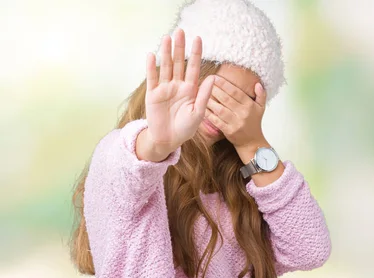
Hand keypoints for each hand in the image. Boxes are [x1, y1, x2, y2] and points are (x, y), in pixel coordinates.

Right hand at [143, 28, 213, 154]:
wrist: (168, 140)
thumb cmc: (185, 128)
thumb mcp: (198, 113)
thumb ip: (204, 95)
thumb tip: (213, 78)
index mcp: (191, 90)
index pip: (194, 68)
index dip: (196, 54)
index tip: (197, 39)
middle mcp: (178, 86)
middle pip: (179, 63)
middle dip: (180, 47)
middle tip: (181, 31)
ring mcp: (164, 88)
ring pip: (166, 67)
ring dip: (166, 52)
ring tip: (167, 38)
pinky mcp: (153, 94)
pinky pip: (152, 78)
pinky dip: (151, 67)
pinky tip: (152, 55)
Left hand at [205, 76, 267, 149]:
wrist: (252, 143)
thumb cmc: (255, 123)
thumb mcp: (261, 108)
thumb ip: (261, 95)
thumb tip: (257, 84)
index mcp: (249, 105)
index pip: (236, 92)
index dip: (225, 84)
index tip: (215, 77)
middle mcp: (243, 114)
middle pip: (226, 99)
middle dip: (215, 90)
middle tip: (205, 82)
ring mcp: (236, 123)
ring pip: (220, 110)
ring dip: (210, 101)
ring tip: (200, 93)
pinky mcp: (229, 131)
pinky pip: (217, 121)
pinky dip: (209, 114)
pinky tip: (202, 108)